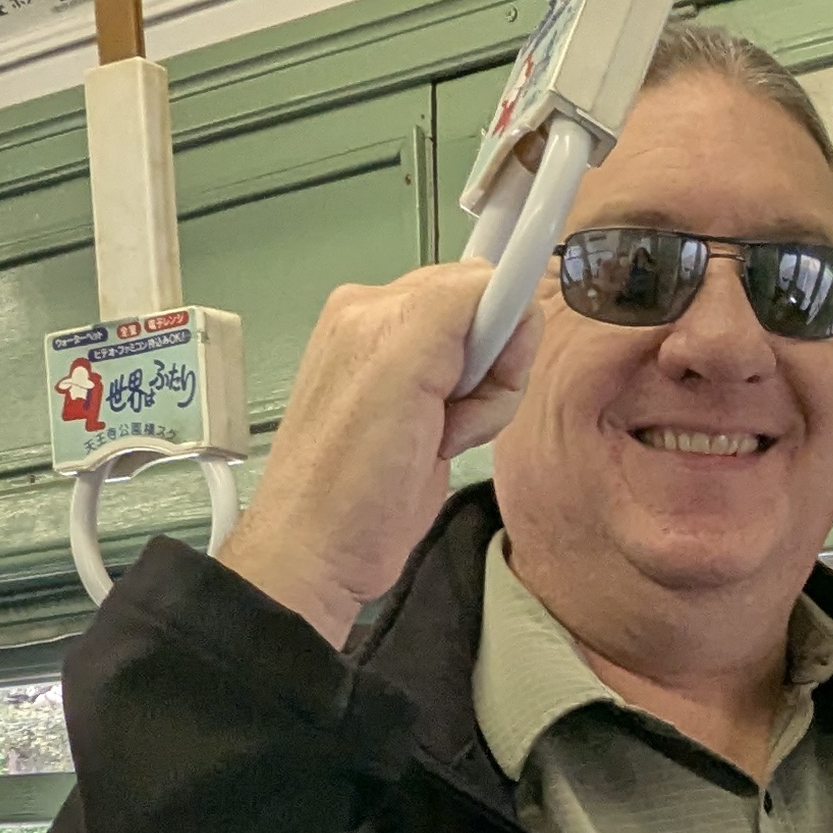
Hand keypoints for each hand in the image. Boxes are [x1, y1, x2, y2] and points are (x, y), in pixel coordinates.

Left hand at [217, 266, 541, 646]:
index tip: (487, 372)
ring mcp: (406, 371)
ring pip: (493, 361)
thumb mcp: (400, 363)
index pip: (480, 279)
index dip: (501, 326)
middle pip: (491, 320)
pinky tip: (442, 446)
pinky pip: (481, 394)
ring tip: (443, 438)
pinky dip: (478, 421)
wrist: (323, 553)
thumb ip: (455, 303)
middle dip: (493, 369)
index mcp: (379, 303)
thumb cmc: (353, 470)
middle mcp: (390, 326)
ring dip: (485, 403)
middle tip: (453, 414)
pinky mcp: (422, 411)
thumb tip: (509, 285)